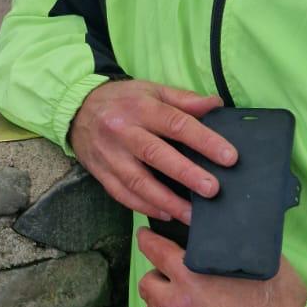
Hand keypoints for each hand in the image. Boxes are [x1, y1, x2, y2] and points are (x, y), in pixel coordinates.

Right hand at [68, 78, 234, 220]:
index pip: (176, 124)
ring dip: (167, 201)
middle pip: (156, 154)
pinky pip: (122, 194)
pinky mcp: (101, 173)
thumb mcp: (152, 90)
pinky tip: (166, 215)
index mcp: (141, 107)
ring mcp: (110, 155)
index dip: (204, 140)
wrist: (77, 109)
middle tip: (212, 190)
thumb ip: (184, 99)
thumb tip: (215, 105)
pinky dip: (145, 206)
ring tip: (193, 215)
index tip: (229, 157)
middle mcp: (123, 131)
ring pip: (138, 182)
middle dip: (186, 174)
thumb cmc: (123, 100)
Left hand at [137, 228, 306, 306]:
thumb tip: (226, 234)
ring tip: (180, 300)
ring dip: (162, 304)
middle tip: (170, 272)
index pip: (154, 251)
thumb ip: (233, 247)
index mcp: (192, 278)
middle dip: (156, 275)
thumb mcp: (261, 263)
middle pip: (146, 285)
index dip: (147, 240)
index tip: (145, 237)